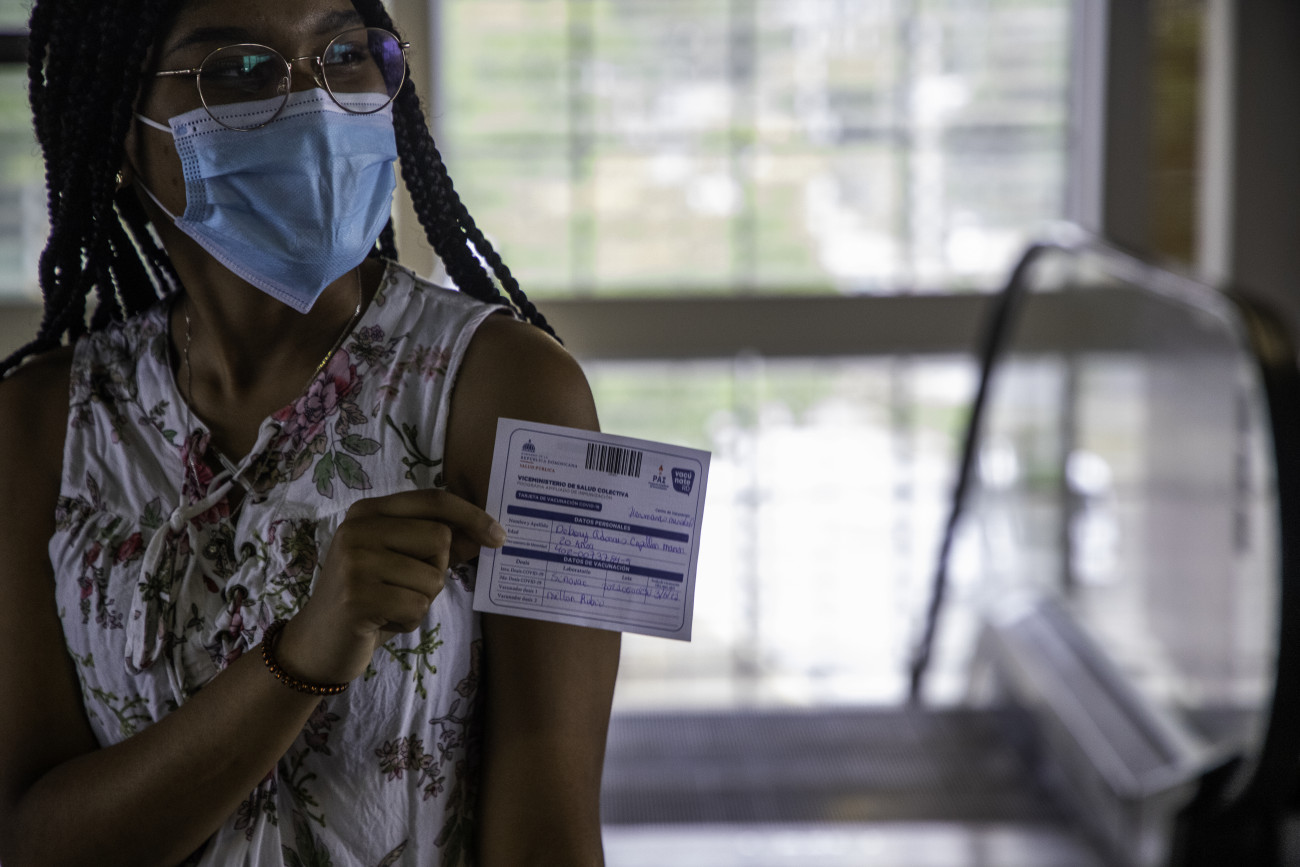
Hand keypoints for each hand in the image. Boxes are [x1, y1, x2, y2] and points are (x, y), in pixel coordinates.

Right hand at [274, 489, 505, 685]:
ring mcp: (354, 562)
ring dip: (421, 601)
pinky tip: (382, 622)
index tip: (499, 536)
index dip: (471, 515)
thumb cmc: (366, 600)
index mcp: (368, 512)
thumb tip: (485, 533)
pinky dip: (409, 622)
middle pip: (440, 538)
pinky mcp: (357, 597)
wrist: (316, 645)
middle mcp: (357, 529)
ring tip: (389, 606)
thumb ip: (437, 546)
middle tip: (404, 588)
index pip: (433, 500)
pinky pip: (417, 606)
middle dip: (436, 570)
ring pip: (433, 577)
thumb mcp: (400, 564)